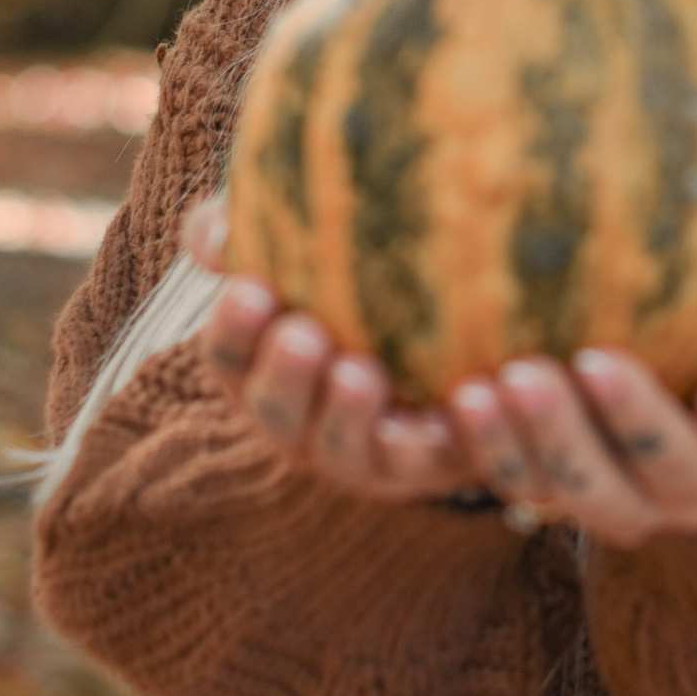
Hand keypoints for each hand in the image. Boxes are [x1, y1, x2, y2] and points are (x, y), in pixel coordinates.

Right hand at [181, 197, 464, 505]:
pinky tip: (478, 393)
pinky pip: (440, 461)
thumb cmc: (360, 286)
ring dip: (349, 417)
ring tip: (361, 374)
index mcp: (261, 369)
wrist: (459, 346)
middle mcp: (301, 423)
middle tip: (302, 336)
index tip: (250, 289)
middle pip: (278, 412)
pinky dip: (465, 432)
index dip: (235, 328)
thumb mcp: (308, 249)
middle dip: (285, 379)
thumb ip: (256, 230)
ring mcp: (364, 453)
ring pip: (346, 450)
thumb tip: (218, 232)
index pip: (230, 355)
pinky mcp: (433, 465)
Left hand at [445, 320, 696, 545]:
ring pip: (537, 492)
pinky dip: (466, 444)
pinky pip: (497, 474)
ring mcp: (585, 501)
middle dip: (559, 435)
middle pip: (599, 490)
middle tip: (522, 371)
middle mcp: (648, 508)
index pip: (675, 461)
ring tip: (471, 390)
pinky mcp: (536, 480)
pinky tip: (440, 401)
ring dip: (502, 446)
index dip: (636, 418)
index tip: (598, 358)